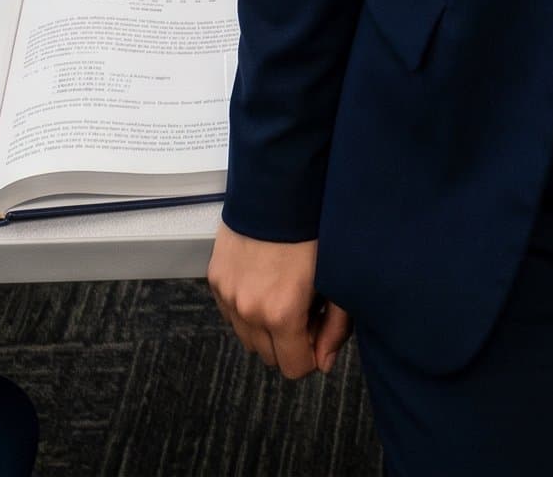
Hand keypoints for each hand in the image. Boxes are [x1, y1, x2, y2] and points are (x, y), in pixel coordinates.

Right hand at [207, 223, 351, 377]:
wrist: (278, 184)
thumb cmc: (314, 228)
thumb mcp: (337, 278)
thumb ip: (335, 326)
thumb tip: (324, 363)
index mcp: (281, 313)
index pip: (294, 369)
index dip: (311, 353)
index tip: (318, 327)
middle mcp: (248, 310)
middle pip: (269, 357)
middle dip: (289, 340)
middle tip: (304, 306)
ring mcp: (228, 295)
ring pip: (247, 337)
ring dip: (265, 326)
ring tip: (283, 290)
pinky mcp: (215, 279)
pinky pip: (231, 313)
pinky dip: (246, 307)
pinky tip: (264, 280)